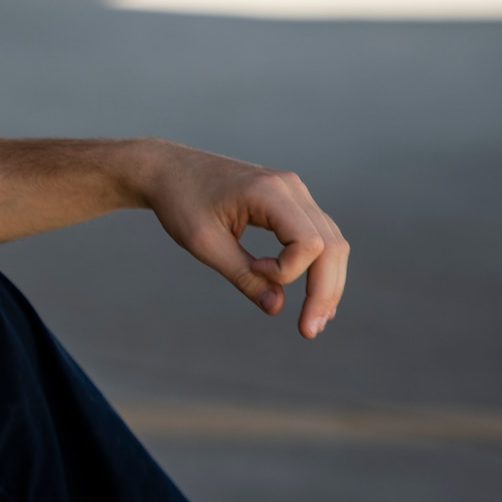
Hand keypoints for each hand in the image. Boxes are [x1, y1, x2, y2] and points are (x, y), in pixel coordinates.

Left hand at [135, 141, 348, 337]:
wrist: (169, 170)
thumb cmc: (180, 202)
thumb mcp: (203, 243)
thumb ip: (241, 276)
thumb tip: (276, 308)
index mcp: (269, 191)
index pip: (309, 242)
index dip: (287, 270)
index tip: (252, 270)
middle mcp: (291, 188)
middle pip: (331, 245)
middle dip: (324, 291)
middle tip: (309, 331)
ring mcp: (295, 192)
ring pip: (332, 242)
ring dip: (327, 283)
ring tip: (315, 321)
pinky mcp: (291, 201)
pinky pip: (318, 236)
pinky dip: (318, 267)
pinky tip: (313, 297)